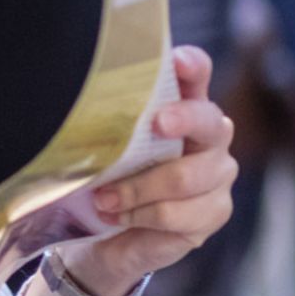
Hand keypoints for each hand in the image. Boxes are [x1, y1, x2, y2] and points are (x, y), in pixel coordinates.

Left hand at [61, 45, 238, 295]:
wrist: (112, 234)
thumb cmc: (110, 176)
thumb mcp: (104, 146)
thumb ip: (106, 125)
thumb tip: (76, 108)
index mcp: (183, 105)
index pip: (197, 75)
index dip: (192, 66)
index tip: (178, 61)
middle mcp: (210, 135)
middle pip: (209, 121)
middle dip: (183, 119)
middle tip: (156, 123)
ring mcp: (218, 174)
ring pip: (184, 177)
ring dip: (137, 189)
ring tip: (103, 198)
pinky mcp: (214, 212)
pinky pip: (176, 213)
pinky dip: (139, 215)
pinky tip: (117, 216)